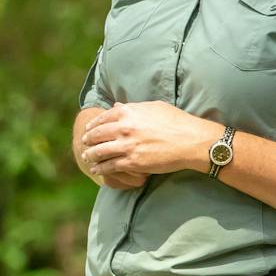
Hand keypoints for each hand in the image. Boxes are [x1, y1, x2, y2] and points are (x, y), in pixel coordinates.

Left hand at [80, 102, 222, 182]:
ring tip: (86, 157)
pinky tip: (96, 169)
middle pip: (97, 135)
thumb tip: (116, 106)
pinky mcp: (132, 162)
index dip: (92, 125)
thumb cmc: (176, 122)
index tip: (88, 130)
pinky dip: (100, 168)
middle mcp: (124, 127)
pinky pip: (109, 166)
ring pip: (99, 152)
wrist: (191, 141)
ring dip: (90, 155)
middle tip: (84, 144)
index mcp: (128, 112)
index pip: (102, 118)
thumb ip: (132, 107)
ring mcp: (127, 146)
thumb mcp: (154, 107)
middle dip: (88, 140)